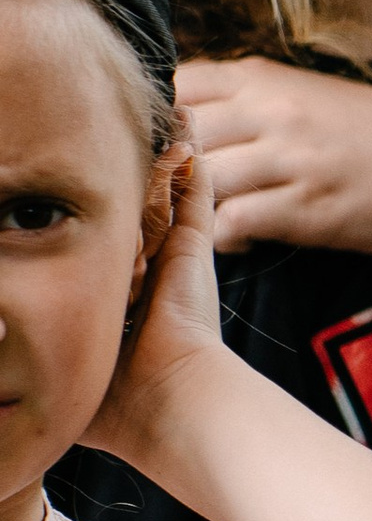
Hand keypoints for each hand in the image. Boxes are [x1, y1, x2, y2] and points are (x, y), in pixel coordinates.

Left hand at [84, 135, 225, 466]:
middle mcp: (151, 280)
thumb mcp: (55, 365)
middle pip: (140, 215)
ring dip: (166, 158)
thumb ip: (26, 349)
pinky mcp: (195, 252)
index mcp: (122, 307)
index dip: (95, 222)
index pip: (109, 251)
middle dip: (135, 180)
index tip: (81, 192)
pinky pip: (195, 194)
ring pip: (168, 196)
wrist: (167, 404)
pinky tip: (186, 125)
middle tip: (121, 138)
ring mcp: (176, 263)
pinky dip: (193, 158)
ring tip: (164, 116)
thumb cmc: (116, 403)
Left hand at [177, 57, 371, 257]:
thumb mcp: (314, 94)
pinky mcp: (306, 208)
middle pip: (179, 134)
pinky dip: (223, 237)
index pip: (178, 84)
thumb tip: (190, 114)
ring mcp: (290, 159)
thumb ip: (255, 98)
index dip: (161, 118)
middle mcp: (274, 110)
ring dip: (193, 206)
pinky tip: (240, 238)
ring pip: (199, 179)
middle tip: (173, 192)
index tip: (167, 145)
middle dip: (168, 167)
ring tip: (204, 219)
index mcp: (268, 77)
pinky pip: (232, 223)